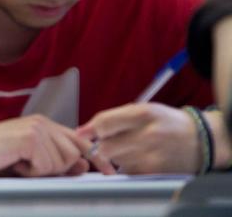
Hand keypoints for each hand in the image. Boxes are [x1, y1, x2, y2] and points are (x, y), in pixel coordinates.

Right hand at [0, 114, 114, 176]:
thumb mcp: (29, 161)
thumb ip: (57, 161)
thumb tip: (84, 166)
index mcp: (43, 124)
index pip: (80, 140)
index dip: (96, 157)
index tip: (109, 171)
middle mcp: (42, 122)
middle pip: (74, 154)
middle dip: (58, 168)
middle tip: (29, 167)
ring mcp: (36, 129)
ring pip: (62, 163)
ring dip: (40, 171)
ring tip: (18, 163)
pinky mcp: (29, 139)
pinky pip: (46, 166)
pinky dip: (31, 172)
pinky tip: (14, 163)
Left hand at [76, 103, 199, 173]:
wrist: (200, 140)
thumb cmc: (165, 122)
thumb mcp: (142, 110)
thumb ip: (112, 118)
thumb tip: (82, 131)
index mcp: (143, 114)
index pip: (104, 123)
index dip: (89, 130)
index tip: (82, 134)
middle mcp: (147, 135)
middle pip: (105, 147)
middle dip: (98, 147)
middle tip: (102, 144)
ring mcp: (152, 156)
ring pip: (115, 161)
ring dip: (113, 157)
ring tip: (126, 149)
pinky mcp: (155, 172)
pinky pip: (127, 172)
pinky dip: (125, 167)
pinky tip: (135, 159)